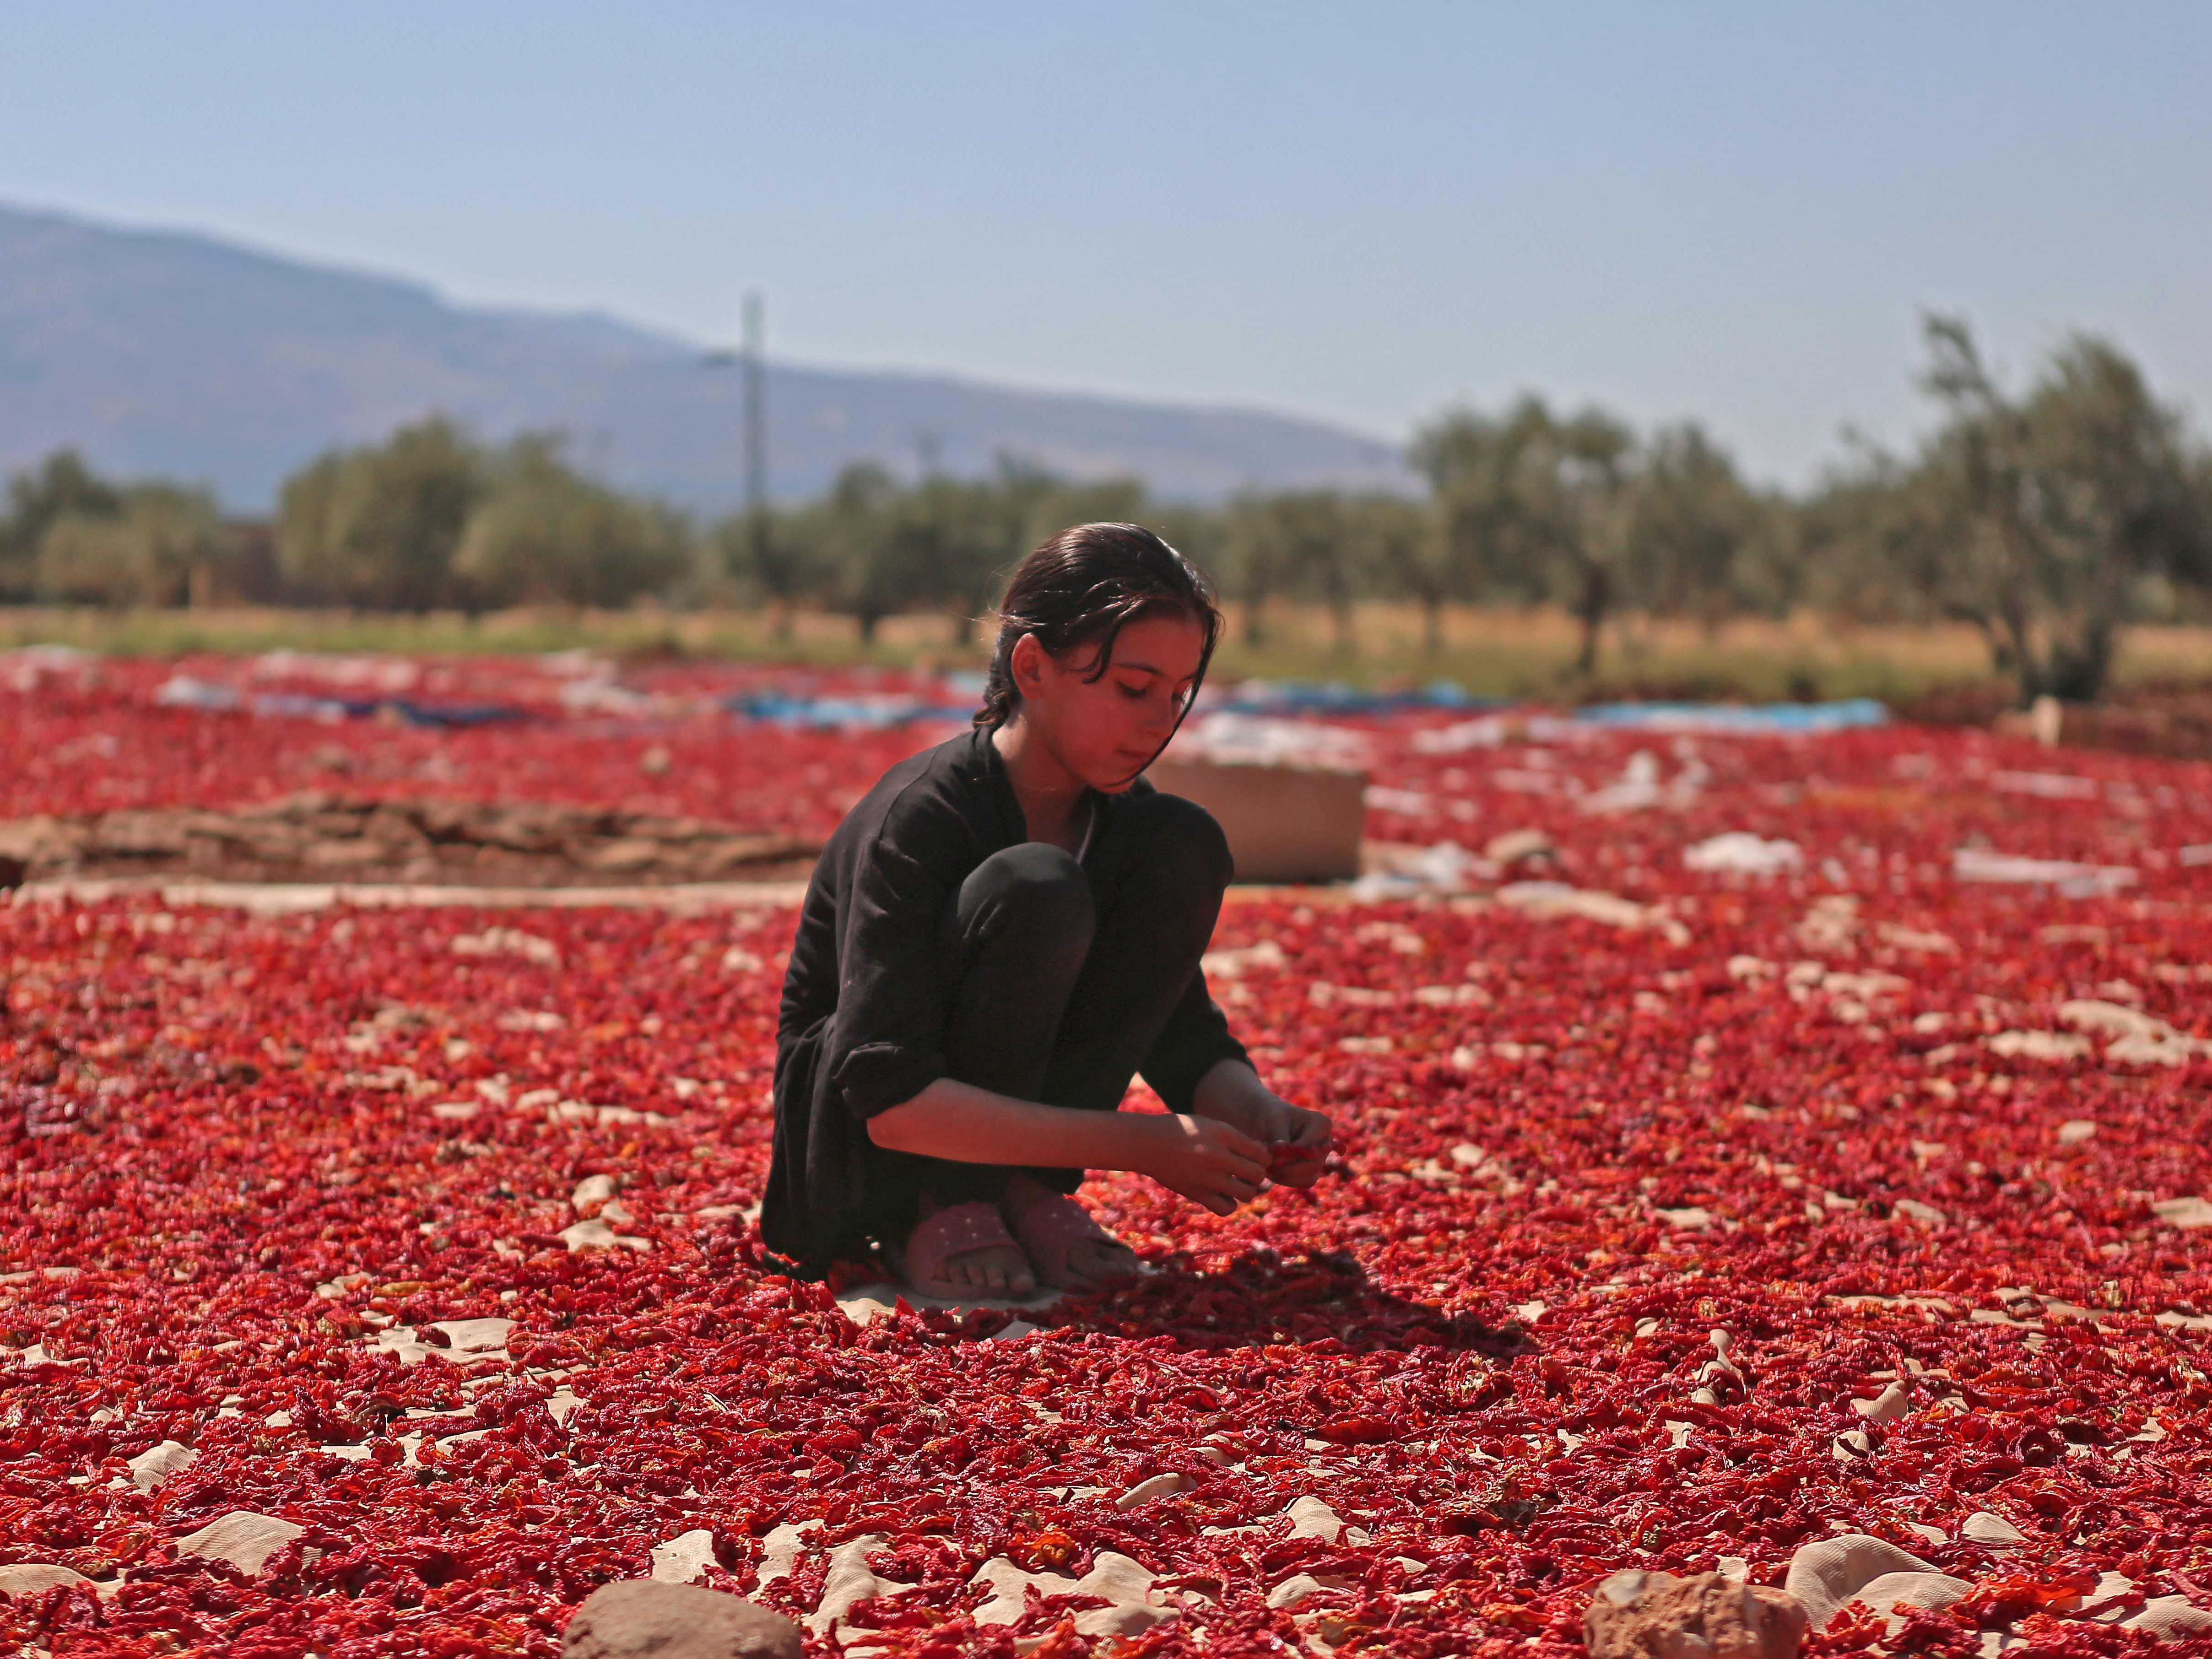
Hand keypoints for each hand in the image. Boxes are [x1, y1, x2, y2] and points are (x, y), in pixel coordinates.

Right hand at [1138, 1114, 1270, 1215]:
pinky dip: (1230, 1204)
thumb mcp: (1210, 1125)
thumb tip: (1263, 1157)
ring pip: (1247, 1194)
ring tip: (1237, 1183)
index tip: (1257, 1158)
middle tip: (1248, 1172)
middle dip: (1258, 1175)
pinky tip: (1223, 1194)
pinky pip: (1227, 1208)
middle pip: (1258, 1175)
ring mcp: (1207, 1177)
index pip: (1261, 1153)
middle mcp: (1217, 1155)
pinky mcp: (1196, 1193)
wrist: (1147, 1143)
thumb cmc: (1181, 1131)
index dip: (1265, 1158)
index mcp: (1223, 1133)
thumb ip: (1236, 1139)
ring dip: (1246, 1190)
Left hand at [1261, 1102, 1334, 1187]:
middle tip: (1269, 1165)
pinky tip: (1272, 1171)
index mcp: (1321, 1124)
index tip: (1273, 1152)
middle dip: (1290, 1167)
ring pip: (1310, 1177)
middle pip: (1314, 1164)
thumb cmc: (1271, 1117)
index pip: (1312, 1144)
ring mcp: (1320, 1159)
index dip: (1293, 1152)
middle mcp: (1325, 1143)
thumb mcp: (1273, 1120)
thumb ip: (1279, 1135)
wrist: (1266, 1125)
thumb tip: (1282, 1149)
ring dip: (1287, 1176)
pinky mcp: (1311, 1172)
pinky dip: (1286, 1180)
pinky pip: (1303, 1182)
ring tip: (1268, 1167)